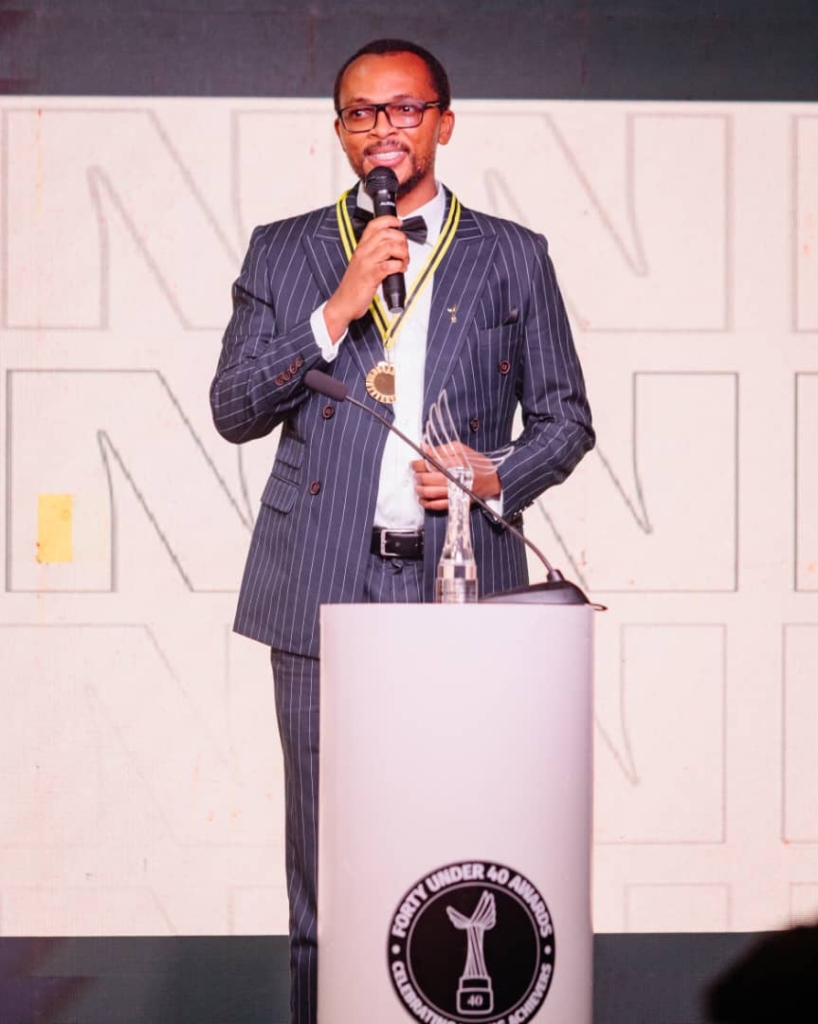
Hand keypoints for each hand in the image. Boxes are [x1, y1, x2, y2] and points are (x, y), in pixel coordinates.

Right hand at [323, 217, 408, 341]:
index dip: (389, 221)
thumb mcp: (362, 264)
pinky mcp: (370, 276)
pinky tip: (400, 270)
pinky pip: (388, 266)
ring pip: (388, 247)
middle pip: (385, 234)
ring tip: (404, 262)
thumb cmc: (354, 286)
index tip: (399, 224)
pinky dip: (399, 266)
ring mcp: (366, 264)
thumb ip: (375, 255)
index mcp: (361, 248)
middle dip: (401, 240)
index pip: (374, 225)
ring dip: (402, 253)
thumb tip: (393, 248)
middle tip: (404, 250)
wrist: (343, 303)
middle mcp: (363, 253)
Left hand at [411, 442, 501, 510]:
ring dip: (419, 489)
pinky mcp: (455, 502)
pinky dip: (426, 503)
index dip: (417, 464)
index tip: (414, 464)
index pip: (428, 464)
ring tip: (418, 484)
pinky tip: (422, 498)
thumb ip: (441, 449)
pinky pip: (436, 506)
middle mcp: (453, 479)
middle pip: (426, 479)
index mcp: (454, 464)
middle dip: (417, 476)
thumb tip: (424, 447)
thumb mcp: (461, 450)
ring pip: (428, 493)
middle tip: (417, 473)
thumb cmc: (477, 464)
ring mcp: (454, 492)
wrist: (492, 480)